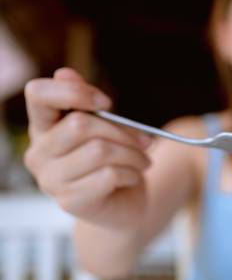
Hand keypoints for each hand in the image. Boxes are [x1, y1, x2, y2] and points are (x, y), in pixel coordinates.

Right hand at [24, 68, 152, 228]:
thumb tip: (65, 73)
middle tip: (145, 141)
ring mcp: (51, 180)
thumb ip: (89, 104)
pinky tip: (133, 178)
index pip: (39, 94)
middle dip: (122, 132)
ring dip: (133, 155)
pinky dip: (131, 174)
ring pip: (99, 151)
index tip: (106, 103)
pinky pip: (108, 176)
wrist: (123, 206)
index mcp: (44, 126)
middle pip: (80, 125)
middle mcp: (39, 152)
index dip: (74, 92)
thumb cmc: (114, 162)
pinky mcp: (70, 202)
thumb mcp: (107, 129)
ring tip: (142, 161)